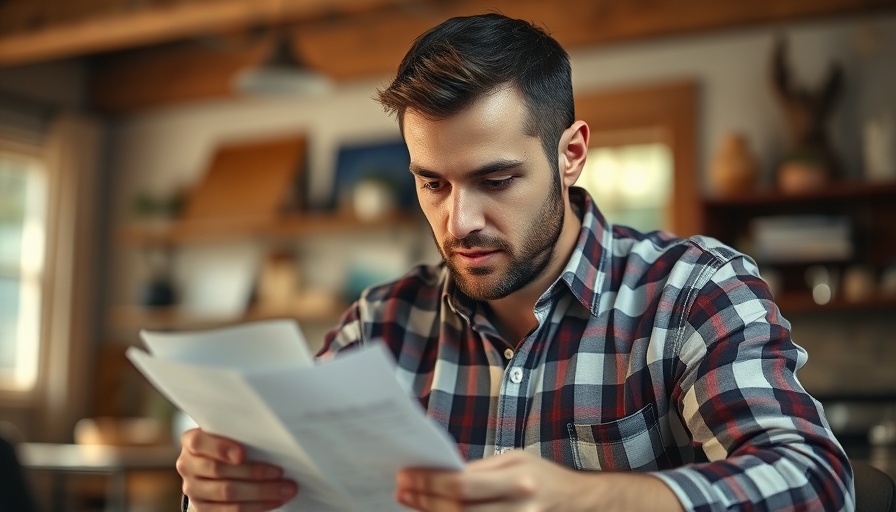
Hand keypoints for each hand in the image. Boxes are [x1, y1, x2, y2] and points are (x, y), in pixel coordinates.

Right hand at [177, 428, 297, 511]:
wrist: (215, 465)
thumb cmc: (230, 443)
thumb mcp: (230, 433)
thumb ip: (241, 432)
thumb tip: (273, 434)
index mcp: (191, 441)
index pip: (199, 443)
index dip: (220, 448)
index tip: (242, 454)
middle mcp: (187, 466)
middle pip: (219, 471)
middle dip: (254, 473)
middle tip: (281, 472)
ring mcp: (193, 489)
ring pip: (227, 493)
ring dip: (261, 492)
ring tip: (285, 489)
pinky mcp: (202, 508)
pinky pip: (229, 511)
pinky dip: (256, 507)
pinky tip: (275, 500)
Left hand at [395, 450, 681, 511]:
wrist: (585, 505)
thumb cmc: (546, 478)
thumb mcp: (518, 461)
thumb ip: (481, 470)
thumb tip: (441, 473)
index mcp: (519, 481)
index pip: (462, 486)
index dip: (429, 483)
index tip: (406, 476)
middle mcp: (520, 509)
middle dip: (425, 501)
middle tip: (402, 490)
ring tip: (413, 504)